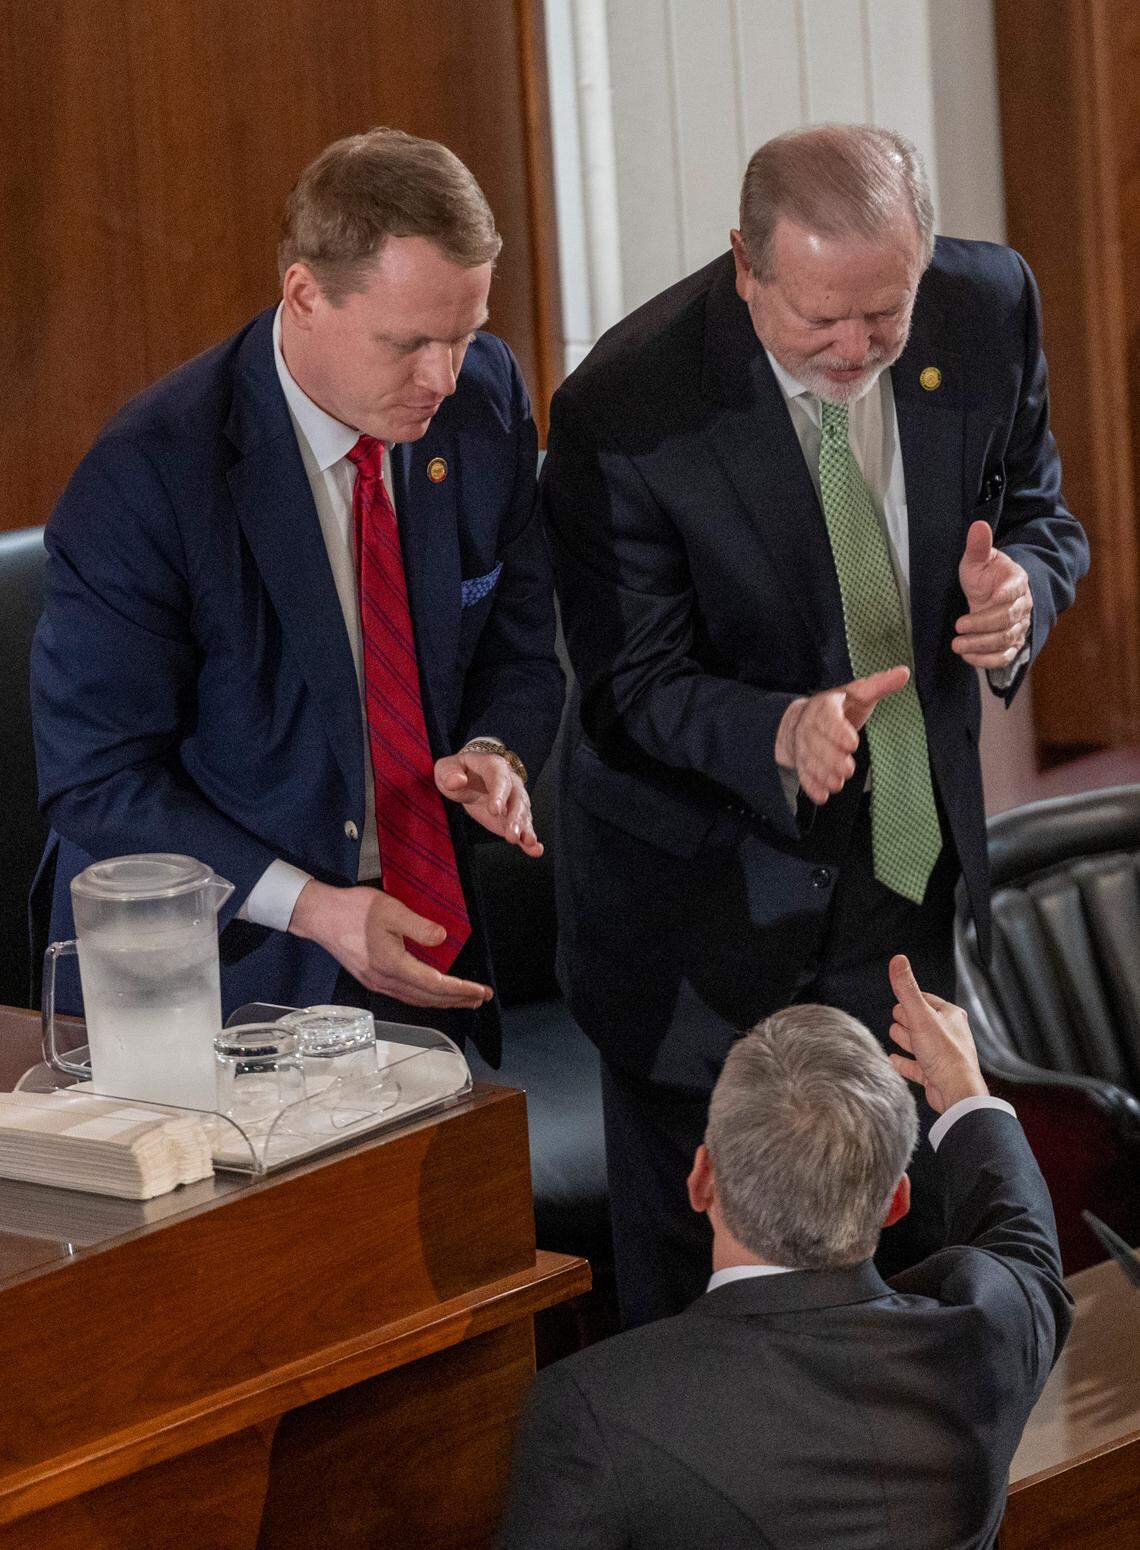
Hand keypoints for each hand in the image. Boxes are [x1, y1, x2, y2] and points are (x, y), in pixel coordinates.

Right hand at [288, 881, 492, 1008]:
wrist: (318, 916)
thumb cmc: (352, 910)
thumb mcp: (391, 910)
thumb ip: (419, 927)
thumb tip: (442, 939)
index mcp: (392, 965)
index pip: (435, 985)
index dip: (460, 990)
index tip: (480, 991)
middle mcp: (385, 980)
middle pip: (428, 998)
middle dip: (457, 999)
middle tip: (480, 999)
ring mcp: (377, 983)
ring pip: (417, 999)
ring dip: (443, 1001)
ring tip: (464, 1000)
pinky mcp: (371, 979)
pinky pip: (405, 995)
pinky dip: (425, 998)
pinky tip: (433, 994)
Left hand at [435, 750, 542, 856]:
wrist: (470, 778)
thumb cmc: (457, 772)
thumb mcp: (446, 768)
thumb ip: (449, 773)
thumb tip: (457, 781)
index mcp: (492, 766)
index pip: (498, 777)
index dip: (498, 793)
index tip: (494, 810)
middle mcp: (510, 781)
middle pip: (516, 798)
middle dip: (515, 817)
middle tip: (512, 834)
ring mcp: (515, 799)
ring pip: (523, 813)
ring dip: (525, 828)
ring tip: (528, 842)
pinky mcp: (513, 817)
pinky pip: (524, 826)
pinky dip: (529, 838)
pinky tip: (536, 850)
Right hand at [774, 666, 909, 804]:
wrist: (804, 720)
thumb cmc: (840, 707)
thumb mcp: (859, 693)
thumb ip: (879, 685)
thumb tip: (903, 672)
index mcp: (825, 706)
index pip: (827, 717)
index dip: (837, 731)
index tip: (852, 743)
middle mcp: (810, 725)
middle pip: (815, 742)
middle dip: (830, 758)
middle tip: (847, 769)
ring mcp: (804, 745)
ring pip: (808, 760)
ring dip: (822, 774)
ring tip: (837, 784)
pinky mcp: (802, 762)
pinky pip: (803, 774)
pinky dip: (812, 786)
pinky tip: (822, 796)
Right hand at [886, 954, 988, 1113]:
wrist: (956, 1093)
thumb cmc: (944, 1055)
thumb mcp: (920, 1017)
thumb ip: (906, 990)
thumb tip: (898, 961)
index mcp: (949, 1015)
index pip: (922, 999)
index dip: (908, 1004)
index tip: (902, 1011)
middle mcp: (948, 1032)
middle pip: (916, 1020)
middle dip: (906, 1024)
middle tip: (908, 1031)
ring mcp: (942, 1054)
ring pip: (915, 1041)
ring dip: (905, 1041)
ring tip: (904, 1043)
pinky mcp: (935, 1073)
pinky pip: (914, 1065)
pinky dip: (904, 1063)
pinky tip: (894, 1061)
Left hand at [954, 520, 1032, 668]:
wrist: (991, 593)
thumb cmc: (984, 576)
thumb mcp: (977, 560)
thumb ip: (978, 546)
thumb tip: (978, 525)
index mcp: (1017, 581)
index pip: (1014, 591)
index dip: (1003, 596)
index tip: (988, 598)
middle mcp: (1023, 605)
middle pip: (1008, 619)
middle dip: (982, 625)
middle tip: (958, 626)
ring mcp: (1019, 626)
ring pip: (1006, 639)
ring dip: (981, 644)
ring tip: (957, 645)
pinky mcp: (1012, 644)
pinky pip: (1005, 657)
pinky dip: (988, 661)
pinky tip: (968, 658)